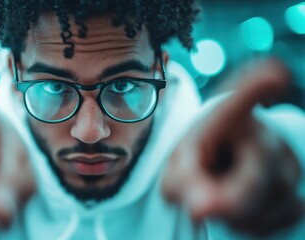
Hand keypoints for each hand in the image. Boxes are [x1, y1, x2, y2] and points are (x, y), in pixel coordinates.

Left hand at [161, 58, 303, 235]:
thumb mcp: (176, 174)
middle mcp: (263, 133)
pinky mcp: (297, 188)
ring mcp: (286, 160)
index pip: (239, 101)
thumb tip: (202, 208)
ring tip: (221, 198)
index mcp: (224, 118)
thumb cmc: (192, 167)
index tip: (275, 73)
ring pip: (274, 199)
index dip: (255, 87)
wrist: (215, 174)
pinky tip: (240, 210)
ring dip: (239, 214)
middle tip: (201, 207)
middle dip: (231, 198)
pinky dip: (254, 224)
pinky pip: (282, 217)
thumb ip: (183, 184)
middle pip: (261, 170)